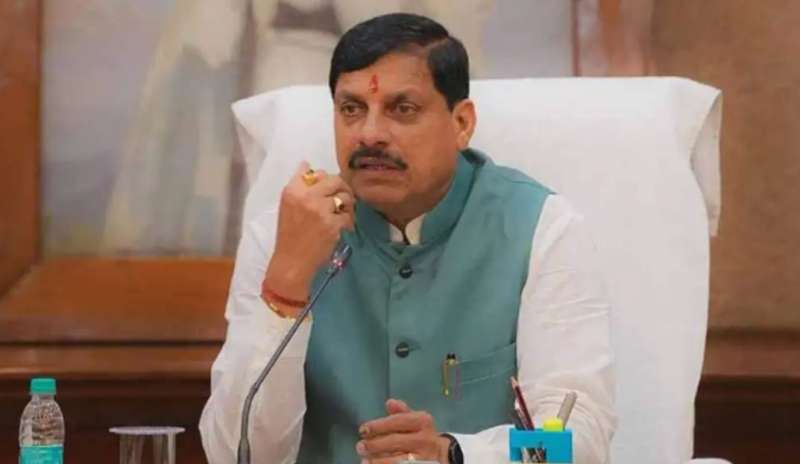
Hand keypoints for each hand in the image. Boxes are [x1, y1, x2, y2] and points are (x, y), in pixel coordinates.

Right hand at [264, 162, 354, 312]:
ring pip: (345, 197)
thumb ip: (298, 184)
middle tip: (343, 199)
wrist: (292, 261)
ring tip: (342, 213)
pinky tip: (342, 228)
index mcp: (292, 191)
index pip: (317, 173)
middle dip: (342, 188)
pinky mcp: (333, 225)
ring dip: (347, 205)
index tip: (328, 190)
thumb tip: (307, 163)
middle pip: (335, 180)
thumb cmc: (289, 234)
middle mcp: (306, 197)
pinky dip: (348, 222)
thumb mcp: (287, 205)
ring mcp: (320, 211)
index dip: (326, 180)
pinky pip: (348, 216)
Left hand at [356, 399, 450, 463]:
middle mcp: (424, 439)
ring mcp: (424, 458)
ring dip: (378, 460)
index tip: (363, 430)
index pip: (397, 421)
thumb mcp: (416, 420)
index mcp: (422, 422)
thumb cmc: (423, 435)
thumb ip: (402, 412)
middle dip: (375, 444)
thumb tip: (390, 402)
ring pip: (397, 460)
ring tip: (365, 460)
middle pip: (395, 441)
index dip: (379, 426)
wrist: (445, 455)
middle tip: (360, 446)